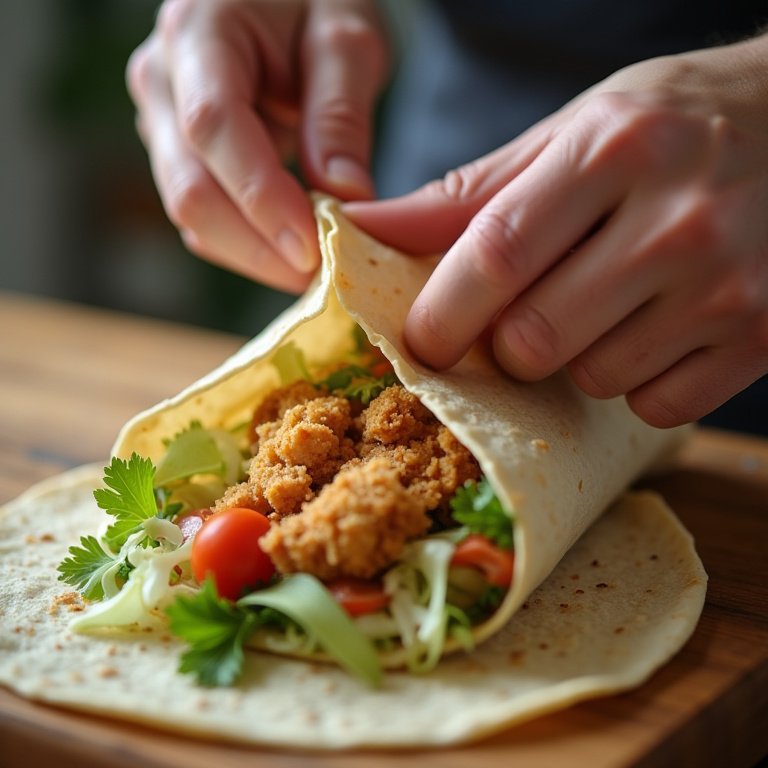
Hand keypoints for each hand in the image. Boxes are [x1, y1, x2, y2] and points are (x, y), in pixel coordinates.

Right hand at [127, 0, 387, 292]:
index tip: (311, 250)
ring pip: (193, 213)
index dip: (260, 198)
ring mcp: (161, 121)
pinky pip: (203, 214)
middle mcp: (162, 80)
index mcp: (199, 33)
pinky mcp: (176, 153)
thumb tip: (343, 199)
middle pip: (191, 189)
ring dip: (253, 254)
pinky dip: (246, 243)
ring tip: (314, 270)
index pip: (215, 129)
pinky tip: (290, 250)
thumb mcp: (346, 37)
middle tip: (322, 279)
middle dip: (258, 248)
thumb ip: (340, 115)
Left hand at [345, 35, 767, 426]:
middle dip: (507, 345)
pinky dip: (637, 382)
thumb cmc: (670, 127)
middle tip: (525, 314)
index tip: (417, 341)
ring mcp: (727, 287)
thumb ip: (466, 194)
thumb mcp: (570, 135)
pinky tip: (655, 329)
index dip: (441, 312)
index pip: (496, 253)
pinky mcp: (761, 338)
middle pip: (535, 339)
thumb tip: (363, 228)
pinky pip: (656, 405)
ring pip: (593, 379)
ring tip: (608, 305)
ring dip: (576, 360)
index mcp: (612, 151)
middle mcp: (677, 221)